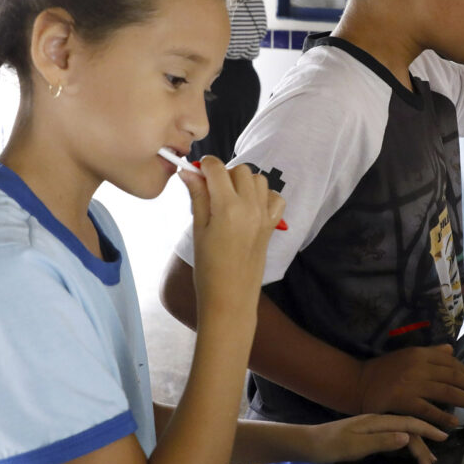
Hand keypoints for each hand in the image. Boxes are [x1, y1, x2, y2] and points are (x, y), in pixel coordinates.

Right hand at [182, 155, 285, 321]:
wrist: (230, 298)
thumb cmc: (208, 269)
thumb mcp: (198, 230)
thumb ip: (197, 197)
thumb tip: (188, 172)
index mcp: (227, 207)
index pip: (217, 168)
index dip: (205, 165)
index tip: (197, 172)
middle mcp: (250, 207)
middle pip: (240, 170)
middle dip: (224, 173)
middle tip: (211, 190)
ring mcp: (265, 216)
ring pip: (259, 180)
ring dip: (244, 182)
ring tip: (229, 199)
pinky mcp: (272, 226)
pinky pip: (275, 198)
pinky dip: (264, 196)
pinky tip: (250, 207)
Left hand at [305, 414, 446, 463]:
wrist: (308, 443)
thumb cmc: (329, 445)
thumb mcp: (355, 446)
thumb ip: (381, 441)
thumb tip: (408, 436)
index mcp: (376, 420)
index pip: (408, 422)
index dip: (427, 429)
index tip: (444, 437)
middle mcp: (377, 420)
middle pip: (408, 429)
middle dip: (424, 445)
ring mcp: (373, 426)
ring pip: (401, 433)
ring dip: (416, 446)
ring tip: (428, 461)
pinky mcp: (369, 433)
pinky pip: (393, 435)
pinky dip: (405, 444)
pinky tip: (410, 449)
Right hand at [355, 344, 463, 429]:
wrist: (358, 383)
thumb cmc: (383, 371)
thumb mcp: (407, 356)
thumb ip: (430, 354)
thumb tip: (451, 350)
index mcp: (420, 353)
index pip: (452, 363)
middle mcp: (419, 366)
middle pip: (454, 377)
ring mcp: (412, 383)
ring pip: (447, 392)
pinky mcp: (405, 400)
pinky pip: (430, 409)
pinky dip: (444, 416)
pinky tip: (455, 422)